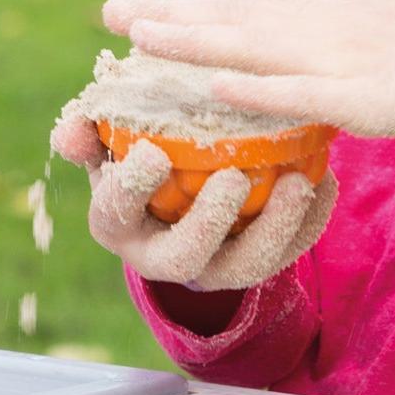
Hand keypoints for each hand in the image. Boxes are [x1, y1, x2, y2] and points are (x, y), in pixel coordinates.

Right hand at [48, 104, 334, 290]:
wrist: (178, 187)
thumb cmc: (139, 149)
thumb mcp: (108, 137)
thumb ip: (88, 128)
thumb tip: (70, 132)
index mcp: (117, 221)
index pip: (116, 210)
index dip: (132, 186)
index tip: (153, 152)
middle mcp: (162, 255)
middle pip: (185, 256)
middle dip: (209, 222)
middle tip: (233, 178)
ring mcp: (214, 264)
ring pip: (245, 266)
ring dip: (274, 228)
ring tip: (297, 183)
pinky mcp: (257, 260)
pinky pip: (288, 252)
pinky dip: (310, 221)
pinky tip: (325, 180)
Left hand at [102, 0, 394, 140]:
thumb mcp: (361, 17)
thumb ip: (312, 5)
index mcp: (313, 21)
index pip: (234, 12)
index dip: (181, 7)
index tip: (128, 5)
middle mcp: (314, 34)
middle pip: (228, 23)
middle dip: (167, 18)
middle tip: (108, 12)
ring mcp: (334, 63)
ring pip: (251, 50)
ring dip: (194, 41)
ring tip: (141, 35)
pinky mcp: (359, 98)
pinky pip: (299, 96)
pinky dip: (257, 90)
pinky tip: (216, 88)